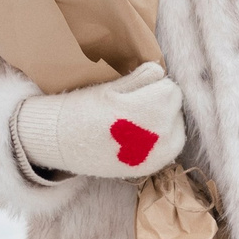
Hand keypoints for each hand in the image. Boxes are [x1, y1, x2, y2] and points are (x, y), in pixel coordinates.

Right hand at [12, 62, 185, 179]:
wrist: (62, 143)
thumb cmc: (84, 109)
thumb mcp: (111, 89)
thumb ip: (141, 78)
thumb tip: (160, 70)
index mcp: (152, 109)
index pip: (171, 88)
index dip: (154, 85)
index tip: (134, 90)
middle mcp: (161, 134)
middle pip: (175, 108)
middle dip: (160, 104)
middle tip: (134, 106)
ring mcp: (158, 155)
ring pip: (176, 128)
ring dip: (164, 122)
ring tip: (137, 121)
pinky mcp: (152, 168)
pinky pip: (170, 148)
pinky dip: (161, 140)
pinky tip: (140, 137)